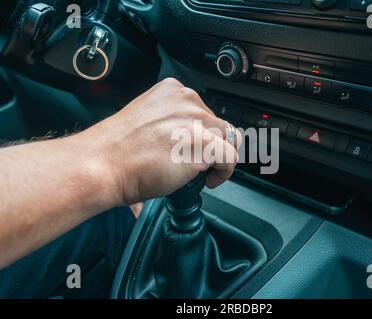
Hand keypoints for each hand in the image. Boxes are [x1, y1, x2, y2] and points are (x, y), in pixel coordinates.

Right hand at [77, 78, 241, 205]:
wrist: (102, 164)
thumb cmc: (115, 151)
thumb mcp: (146, 120)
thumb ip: (169, 121)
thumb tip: (184, 138)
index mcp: (172, 91)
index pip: (203, 110)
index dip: (203, 133)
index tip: (196, 147)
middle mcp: (187, 101)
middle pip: (217, 124)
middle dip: (211, 146)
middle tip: (197, 163)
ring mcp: (196, 121)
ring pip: (227, 139)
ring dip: (218, 158)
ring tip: (202, 173)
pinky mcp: (203, 143)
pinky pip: (231, 157)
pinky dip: (224, 172)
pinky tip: (209, 180)